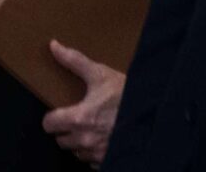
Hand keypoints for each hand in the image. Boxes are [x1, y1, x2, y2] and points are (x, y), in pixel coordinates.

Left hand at [41, 39, 124, 167]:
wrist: (156, 114)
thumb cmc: (128, 96)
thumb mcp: (101, 74)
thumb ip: (74, 61)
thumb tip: (54, 46)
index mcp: (78, 119)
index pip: (49, 125)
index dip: (51, 118)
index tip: (57, 113)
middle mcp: (85, 139)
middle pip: (61, 141)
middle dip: (65, 131)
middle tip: (75, 119)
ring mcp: (98, 153)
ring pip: (76, 152)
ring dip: (79, 143)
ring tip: (90, 129)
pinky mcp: (109, 161)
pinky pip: (93, 162)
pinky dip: (94, 153)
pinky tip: (102, 140)